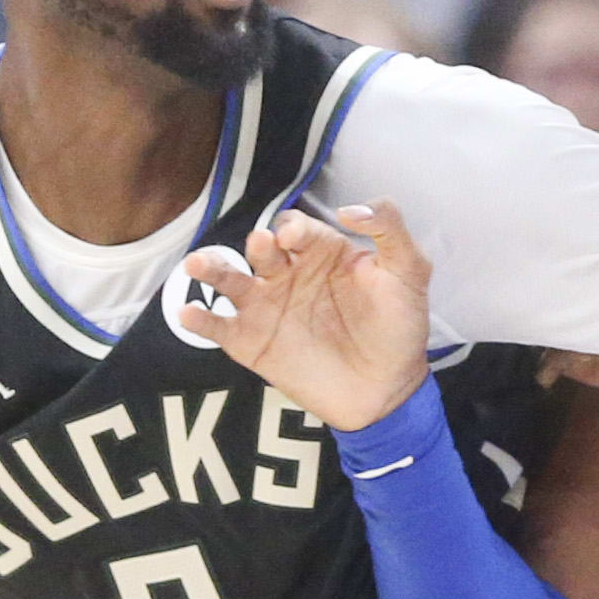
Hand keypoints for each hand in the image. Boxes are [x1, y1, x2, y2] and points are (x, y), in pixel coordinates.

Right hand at [179, 201, 431, 431]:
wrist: (388, 390)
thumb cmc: (399, 328)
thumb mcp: (409, 271)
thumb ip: (389, 230)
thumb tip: (349, 208)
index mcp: (321, 252)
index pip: (296, 228)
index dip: (292, 229)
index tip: (294, 240)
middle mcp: (289, 275)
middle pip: (259, 249)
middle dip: (258, 246)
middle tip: (263, 249)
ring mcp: (267, 310)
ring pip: (229, 281)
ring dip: (212, 269)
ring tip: (197, 266)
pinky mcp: (253, 345)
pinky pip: (219, 328)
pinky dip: (200, 320)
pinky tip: (189, 314)